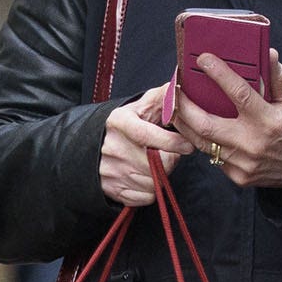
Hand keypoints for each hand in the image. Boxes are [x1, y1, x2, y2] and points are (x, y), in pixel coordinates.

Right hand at [99, 87, 183, 209]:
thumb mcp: (140, 106)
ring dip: (161, 176)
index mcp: (119, 123)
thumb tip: (180, 84)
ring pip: (153, 183)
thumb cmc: (126, 125)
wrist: (93, 147)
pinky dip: (151, 190)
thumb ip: (163, 96)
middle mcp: (112, 148)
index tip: (188, 145)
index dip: (173, 143)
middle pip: (157, 165)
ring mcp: (110, 171)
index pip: (149, 136)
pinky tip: (146, 177)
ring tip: (156, 163)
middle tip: (170, 153)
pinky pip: (145, 197)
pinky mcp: (112, 190)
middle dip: (171, 160)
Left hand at [181, 47, 281, 193]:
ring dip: (185, 124)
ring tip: (176, 107)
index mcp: (269, 121)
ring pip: (202, 143)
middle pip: (206, 124)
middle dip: (184, 106)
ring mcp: (243, 162)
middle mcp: (253, 143)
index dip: (219, 74)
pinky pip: (213, 156)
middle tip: (174, 89)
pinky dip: (203, 141)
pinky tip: (195, 128)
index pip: (239, 94)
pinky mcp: (238, 176)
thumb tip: (268, 53)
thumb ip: (279, 78)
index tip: (203, 59)